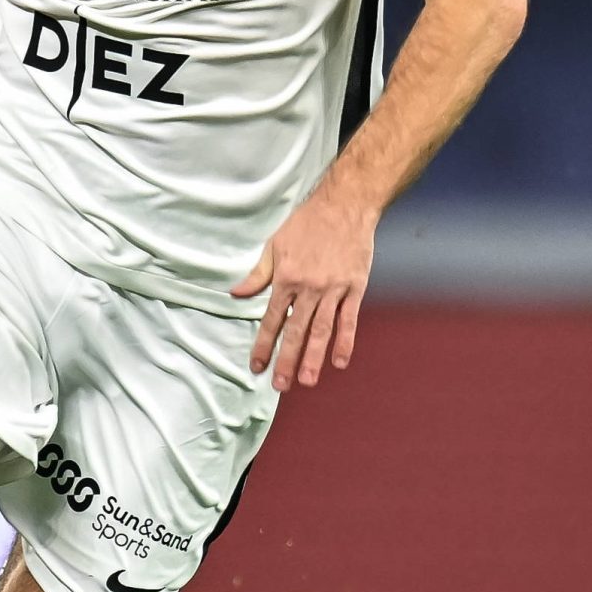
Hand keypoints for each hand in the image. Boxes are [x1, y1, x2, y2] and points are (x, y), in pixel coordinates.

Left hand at [236, 191, 378, 389]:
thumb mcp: (275, 244)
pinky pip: (349, 319)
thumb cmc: (306, 224)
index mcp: (286, 278)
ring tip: (306, 381)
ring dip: (314, 357)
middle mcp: (309, 287)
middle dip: (286, 360)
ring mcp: (334, 289)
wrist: (345, 206)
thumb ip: (258, 274)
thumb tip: (236, 294)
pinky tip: (340, 361)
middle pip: (296, 331)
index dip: (264, 345)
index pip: (271, 319)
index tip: (257, 366)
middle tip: (280, 386)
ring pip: (322, 330)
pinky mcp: (355, 287)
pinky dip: (345, 341)